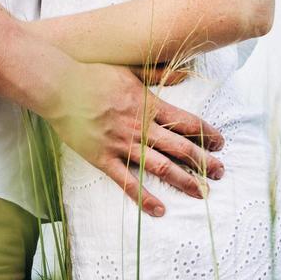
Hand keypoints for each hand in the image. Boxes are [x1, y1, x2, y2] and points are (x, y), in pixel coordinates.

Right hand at [44, 61, 224, 216]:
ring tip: (202, 192)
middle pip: (180, 148)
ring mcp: (121, 144)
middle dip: (204, 161)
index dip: (206, 134)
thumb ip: (158, 73)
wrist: (60, 86)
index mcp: (148, 104)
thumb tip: (185, 74)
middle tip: (221, 172)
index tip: (220, 143)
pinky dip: (144, 197)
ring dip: (184, 180)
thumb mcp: (130, 69)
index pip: (186, 122)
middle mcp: (140, 127)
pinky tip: (160, 210)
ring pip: (160, 166)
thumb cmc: (93, 74)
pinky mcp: (103, 158)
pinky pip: (127, 182)